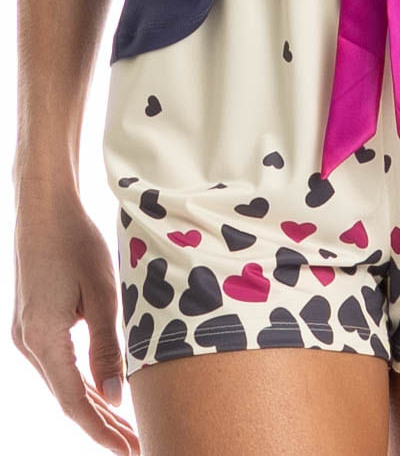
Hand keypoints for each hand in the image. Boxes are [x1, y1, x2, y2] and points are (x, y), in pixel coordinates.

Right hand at [11, 187, 139, 454]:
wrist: (45, 207)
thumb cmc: (77, 242)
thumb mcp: (101, 293)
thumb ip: (106, 347)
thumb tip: (114, 397)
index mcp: (44, 339)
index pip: (76, 402)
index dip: (103, 430)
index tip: (131, 450)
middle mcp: (28, 342)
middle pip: (67, 396)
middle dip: (101, 423)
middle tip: (135, 444)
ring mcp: (25, 332)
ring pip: (61, 381)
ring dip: (92, 403)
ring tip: (125, 424)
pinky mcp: (31, 321)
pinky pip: (57, 362)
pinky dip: (80, 380)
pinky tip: (102, 387)